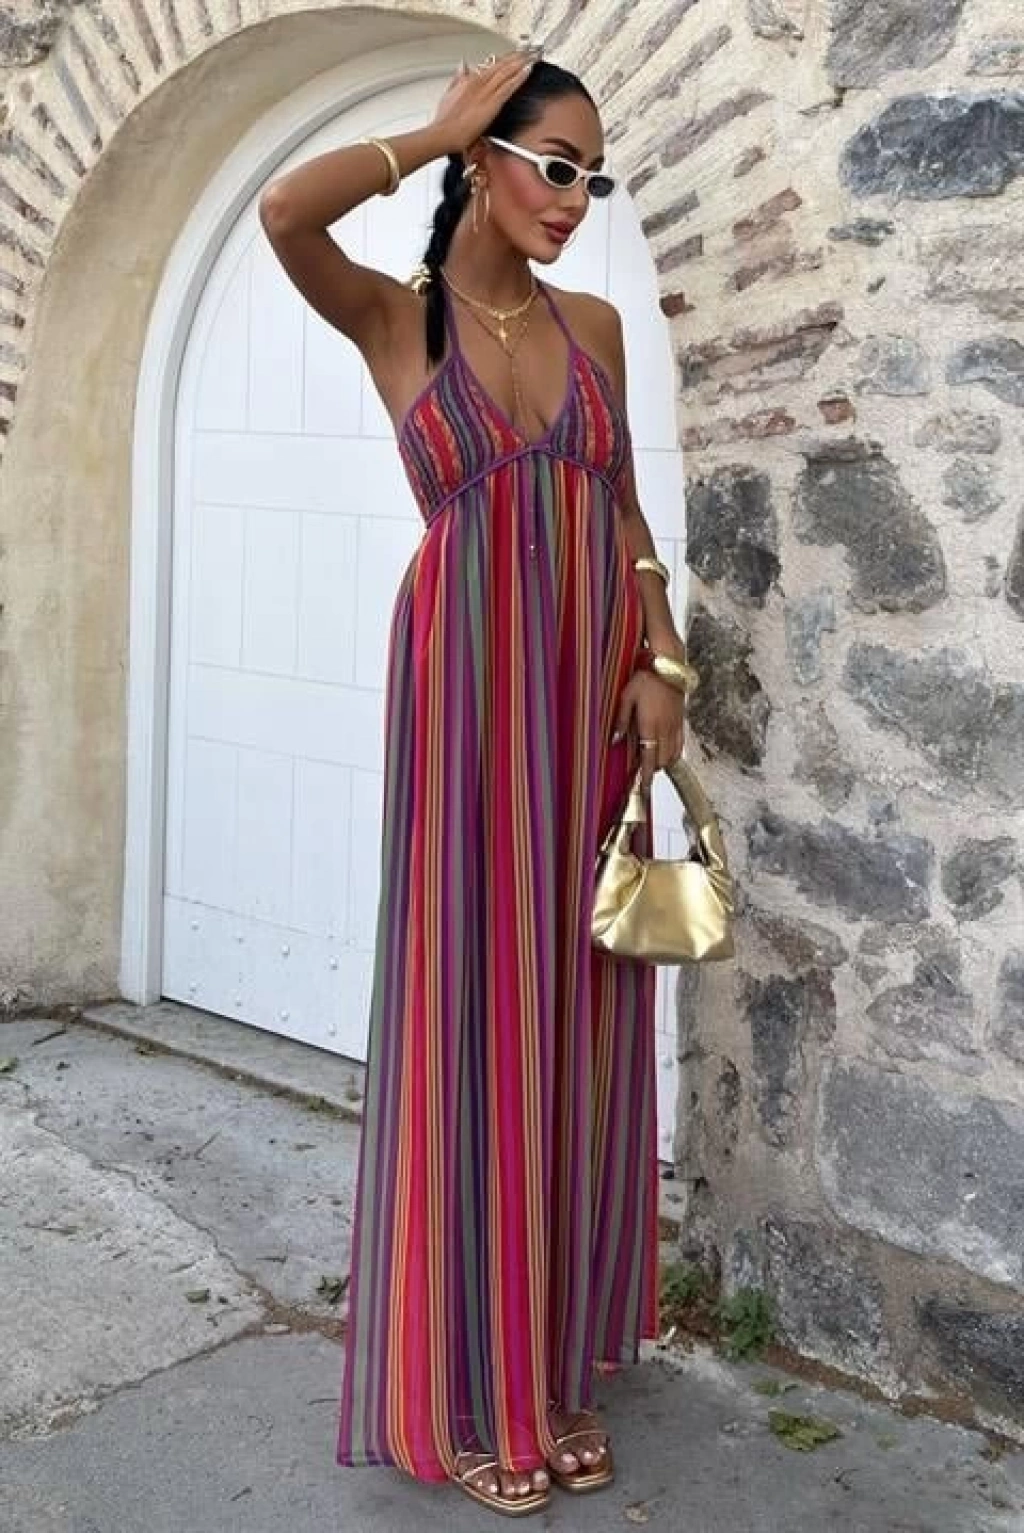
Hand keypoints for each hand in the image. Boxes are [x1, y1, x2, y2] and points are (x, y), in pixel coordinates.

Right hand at [430, 50, 538, 155]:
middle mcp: (479, 82)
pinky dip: (519, 77)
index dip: (504, 59)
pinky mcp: (492, 104)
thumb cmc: (444, 120)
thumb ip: (458, 78)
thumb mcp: (449, 94)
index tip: (514, 54)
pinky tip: (528, 70)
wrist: (443, 133)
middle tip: (529, 50)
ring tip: (532, 55)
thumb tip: (462, 65)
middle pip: (501, 65)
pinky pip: (509, 86)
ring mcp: (486, 92)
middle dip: (516, 56)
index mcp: (470, 80)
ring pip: (507, 72)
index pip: (491, 65)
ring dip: (521, 62)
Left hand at [612, 673, 685, 790]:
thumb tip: (615, 740)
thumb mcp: (626, 697)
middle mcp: (665, 728)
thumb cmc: (646, 678)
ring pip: (673, 753)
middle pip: (663, 759)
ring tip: (654, 764)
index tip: (644, 786)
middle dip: (654, 770)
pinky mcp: (681, 720)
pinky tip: (668, 752)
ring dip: (664, 762)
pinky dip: (674, 752)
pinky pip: (680, 743)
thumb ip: (621, 720)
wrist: (667, 665)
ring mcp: (675, 725)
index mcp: (650, 725)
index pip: (649, 757)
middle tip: (644, 775)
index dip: (647, 775)